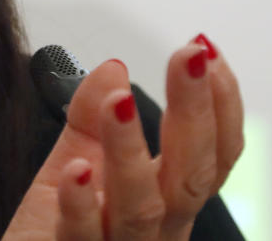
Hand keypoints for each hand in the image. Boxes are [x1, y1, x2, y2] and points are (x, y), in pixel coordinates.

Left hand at [4, 36, 242, 240]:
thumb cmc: (53, 230)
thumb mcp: (72, 163)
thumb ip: (89, 119)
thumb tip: (112, 67)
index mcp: (165, 203)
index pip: (210, 155)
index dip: (218, 105)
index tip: (205, 49)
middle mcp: (156, 231)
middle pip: (190, 176)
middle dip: (194, 112)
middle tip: (188, 57)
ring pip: (141, 208)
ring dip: (131, 151)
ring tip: (119, 102)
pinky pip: (82, 237)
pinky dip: (81, 204)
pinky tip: (76, 170)